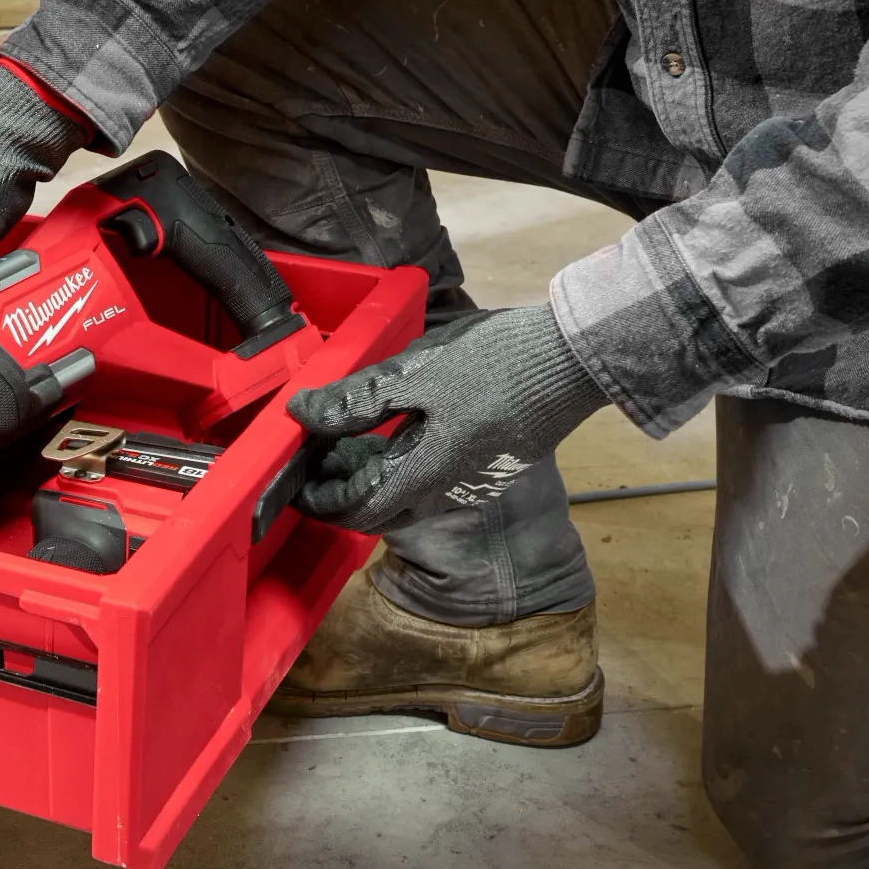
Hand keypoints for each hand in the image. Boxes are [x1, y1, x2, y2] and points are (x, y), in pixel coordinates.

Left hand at [287, 304, 607, 533]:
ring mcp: (473, 481)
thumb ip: (357, 400)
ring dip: (370, 474)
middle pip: (380, 510)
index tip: (292, 481)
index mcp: (427, 475)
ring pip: (406, 495)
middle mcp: (449, 492)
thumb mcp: (416, 373)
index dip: (318, 501)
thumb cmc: (499, 362)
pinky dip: (399, 464)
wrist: (576, 356)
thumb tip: (303, 413)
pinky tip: (391, 430)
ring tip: (343, 437)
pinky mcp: (489, 463)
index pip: (357, 512)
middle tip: (312, 456)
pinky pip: (431, 479)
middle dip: (339, 490)